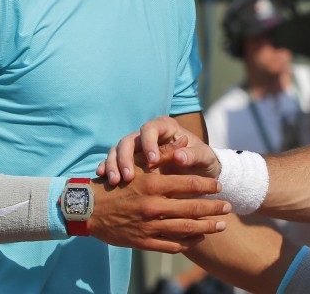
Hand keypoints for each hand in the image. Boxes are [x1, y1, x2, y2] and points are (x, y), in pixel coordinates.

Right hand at [89, 168, 229, 252]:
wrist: (88, 209)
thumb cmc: (116, 183)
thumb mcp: (138, 165)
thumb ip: (162, 154)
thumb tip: (184, 141)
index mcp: (153, 185)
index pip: (190, 185)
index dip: (208, 187)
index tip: (219, 187)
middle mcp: (153, 206)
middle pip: (193, 209)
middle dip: (214, 208)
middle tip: (228, 207)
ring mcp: (148, 226)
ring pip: (185, 229)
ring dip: (207, 227)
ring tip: (221, 225)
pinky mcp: (143, 241)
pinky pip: (171, 245)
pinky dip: (188, 242)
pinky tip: (199, 238)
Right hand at [99, 116, 221, 184]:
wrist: (198, 176)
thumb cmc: (203, 163)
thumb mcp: (203, 158)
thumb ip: (193, 155)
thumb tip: (180, 157)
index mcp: (165, 128)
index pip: (150, 128)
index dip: (149, 143)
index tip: (153, 161)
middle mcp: (147, 136)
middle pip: (128, 140)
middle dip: (126, 158)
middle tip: (129, 177)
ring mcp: (136, 149)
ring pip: (116, 151)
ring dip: (114, 165)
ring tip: (115, 182)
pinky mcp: (128, 162)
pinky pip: (112, 162)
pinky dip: (106, 169)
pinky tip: (105, 180)